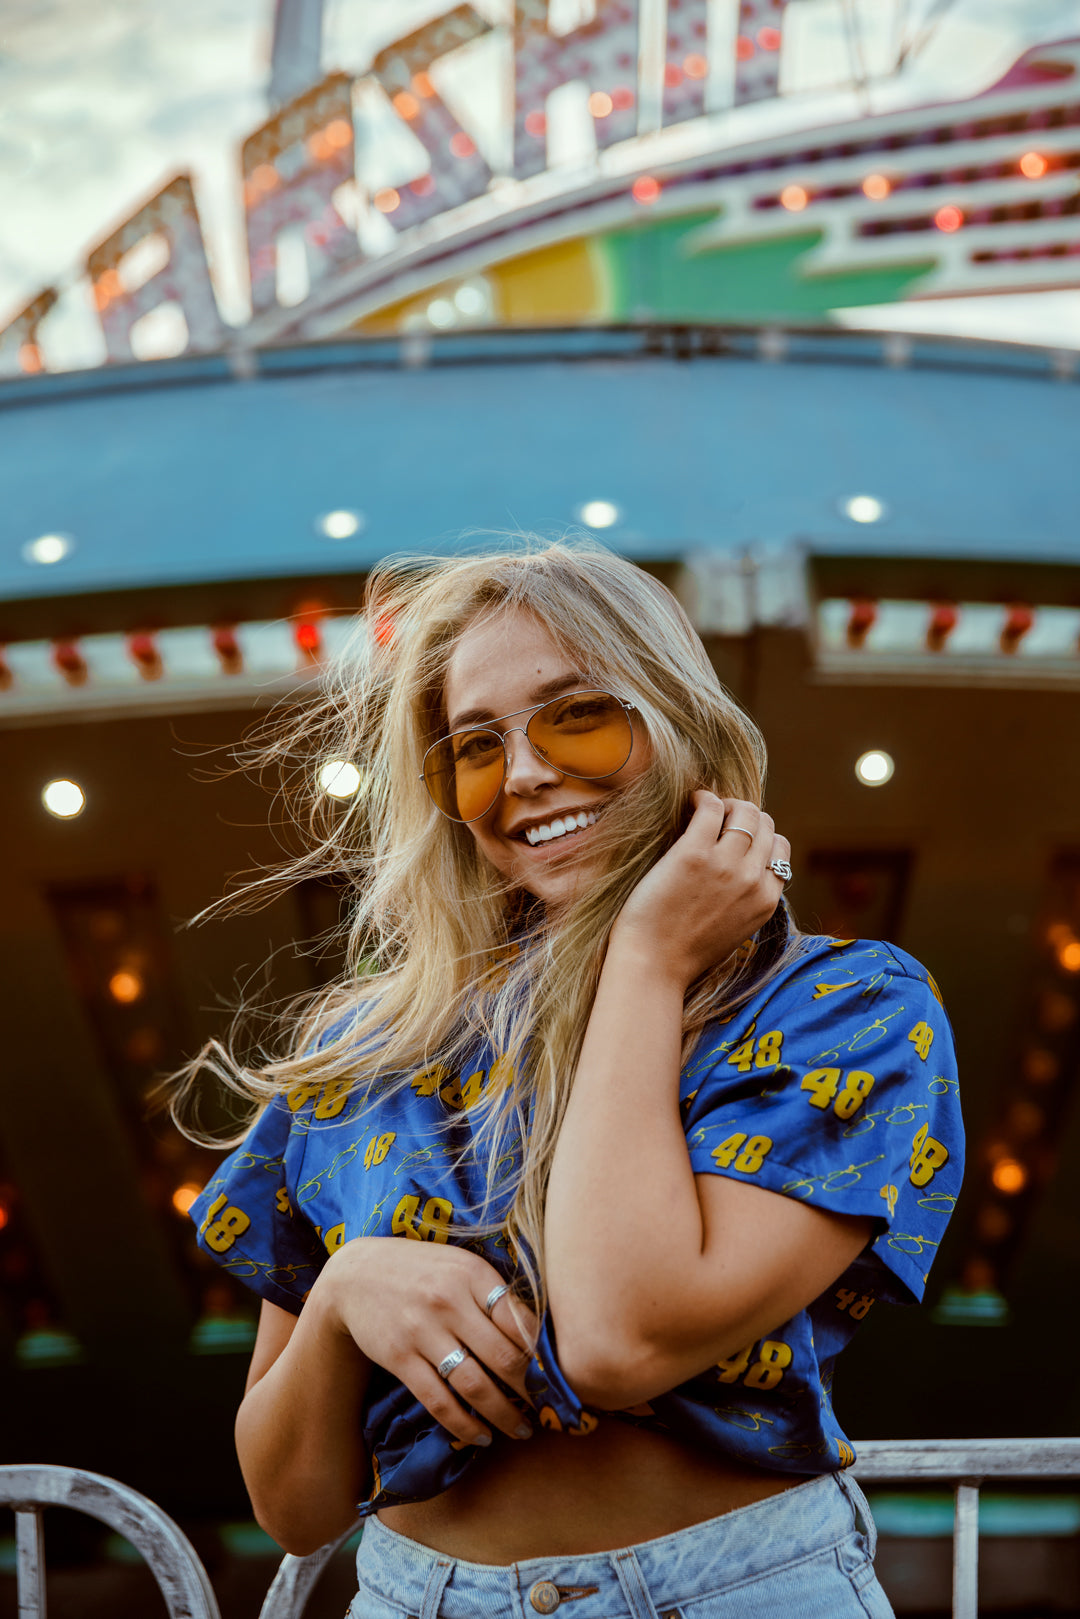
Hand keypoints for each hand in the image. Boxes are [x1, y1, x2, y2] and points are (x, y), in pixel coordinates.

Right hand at [317, 1236, 536, 1447]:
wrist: (357, 1274)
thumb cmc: (422, 1270)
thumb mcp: (461, 1266)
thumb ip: (494, 1295)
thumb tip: (536, 1338)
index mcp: (473, 1274)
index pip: (521, 1321)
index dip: (542, 1355)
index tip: (554, 1376)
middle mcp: (449, 1301)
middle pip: (503, 1358)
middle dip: (530, 1391)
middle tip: (544, 1409)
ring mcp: (423, 1331)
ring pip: (474, 1385)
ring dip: (503, 1415)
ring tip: (520, 1430)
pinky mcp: (400, 1358)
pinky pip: (438, 1401)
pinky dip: (464, 1424)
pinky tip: (481, 1435)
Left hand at [608, 793, 789, 987]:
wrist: (654, 964)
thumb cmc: (685, 950)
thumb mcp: (735, 928)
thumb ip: (747, 898)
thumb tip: (743, 864)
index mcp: (766, 900)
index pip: (779, 849)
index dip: (760, 836)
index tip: (737, 836)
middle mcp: (752, 879)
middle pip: (764, 825)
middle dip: (744, 815)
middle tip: (720, 818)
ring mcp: (725, 865)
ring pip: (744, 811)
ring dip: (726, 803)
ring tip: (704, 809)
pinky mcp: (694, 854)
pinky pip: (711, 808)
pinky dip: (704, 798)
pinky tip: (691, 802)